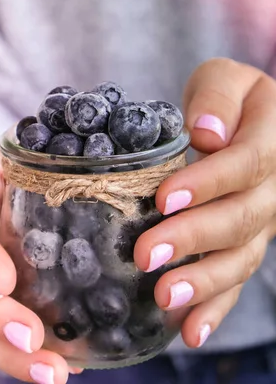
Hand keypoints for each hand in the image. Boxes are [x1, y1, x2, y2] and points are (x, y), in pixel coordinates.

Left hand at [134, 58, 275, 347]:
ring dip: (204, 282)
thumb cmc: (230, 98)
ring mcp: (265, 220)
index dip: (207, 183)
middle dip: (193, 239)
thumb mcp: (225, 78)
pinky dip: (216, 307)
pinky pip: (239, 278)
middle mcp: (275, 186)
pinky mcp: (248, 243)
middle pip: (241, 217)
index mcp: (271, 138)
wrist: (252, 120)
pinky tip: (190, 330)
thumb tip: (206, 134)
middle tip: (146, 255)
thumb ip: (217, 99)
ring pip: (242, 256)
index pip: (245, 164)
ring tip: (165, 298)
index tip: (164, 198)